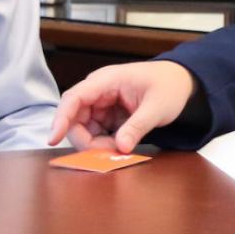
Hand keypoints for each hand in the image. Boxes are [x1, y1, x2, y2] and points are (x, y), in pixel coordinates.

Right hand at [48, 61, 196, 152]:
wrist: (181, 82)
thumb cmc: (169, 86)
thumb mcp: (157, 107)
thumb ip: (138, 126)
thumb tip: (120, 147)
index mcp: (107, 80)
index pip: (75, 98)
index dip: (61, 118)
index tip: (53, 139)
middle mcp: (99, 91)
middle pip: (75, 118)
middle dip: (86, 140)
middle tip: (108, 153)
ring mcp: (102, 104)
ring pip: (84, 129)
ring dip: (96, 144)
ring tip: (121, 148)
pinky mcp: (108, 115)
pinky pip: (96, 133)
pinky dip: (104, 144)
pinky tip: (121, 145)